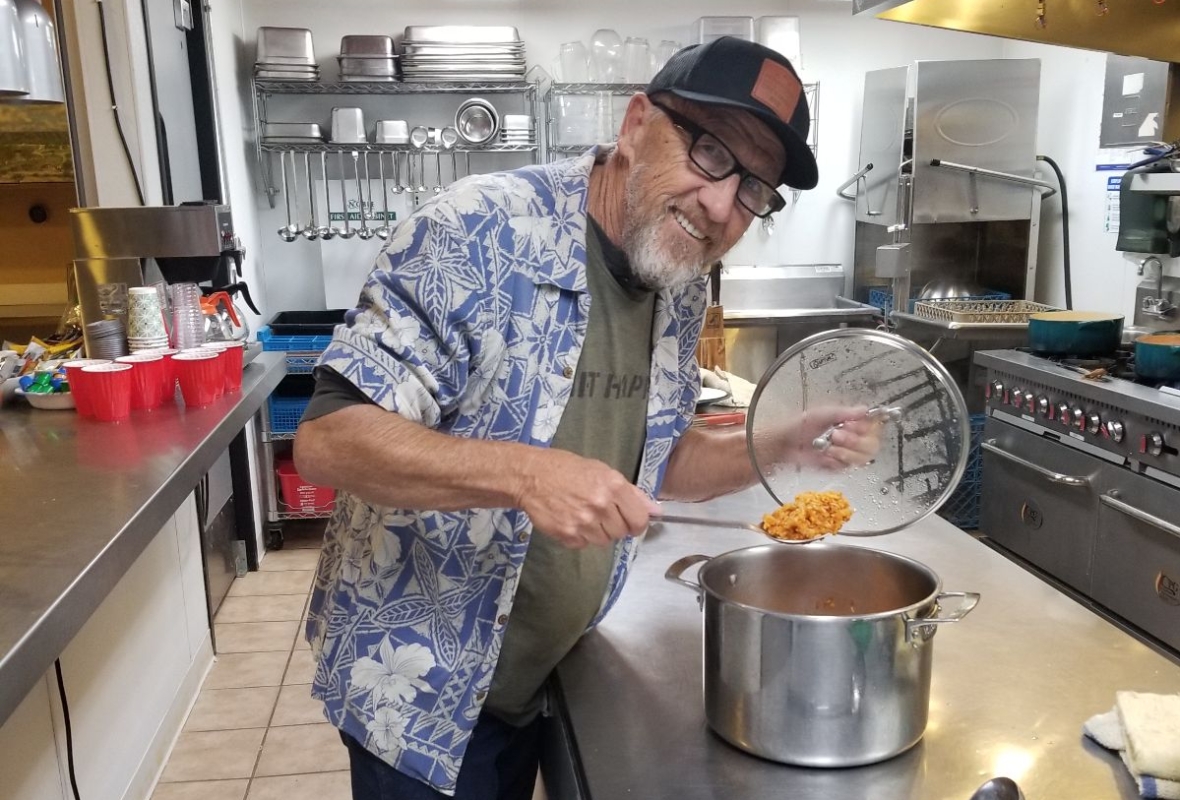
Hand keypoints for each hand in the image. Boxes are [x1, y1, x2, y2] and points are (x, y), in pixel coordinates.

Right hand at [515, 448, 658, 549]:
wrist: (531, 476)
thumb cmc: (567, 469)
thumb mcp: (602, 472)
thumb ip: (632, 493)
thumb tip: (656, 511)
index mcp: (613, 486)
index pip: (639, 519)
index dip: (637, 523)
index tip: (630, 521)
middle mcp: (601, 505)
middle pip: (621, 532)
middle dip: (614, 525)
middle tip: (599, 512)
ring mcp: (584, 522)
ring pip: (604, 541)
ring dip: (596, 532)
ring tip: (582, 515)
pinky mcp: (567, 535)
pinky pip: (583, 545)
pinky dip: (579, 537)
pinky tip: (570, 520)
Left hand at [764, 405, 882, 470]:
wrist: (784, 442)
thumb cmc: (801, 424)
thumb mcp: (823, 413)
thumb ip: (845, 413)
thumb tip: (865, 410)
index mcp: (853, 423)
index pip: (875, 428)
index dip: (867, 429)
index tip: (852, 426)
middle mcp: (853, 439)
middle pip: (872, 445)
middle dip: (855, 441)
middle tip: (836, 435)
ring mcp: (846, 454)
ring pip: (862, 459)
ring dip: (845, 452)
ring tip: (828, 446)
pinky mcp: (837, 466)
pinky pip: (845, 467)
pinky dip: (835, 461)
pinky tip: (824, 455)